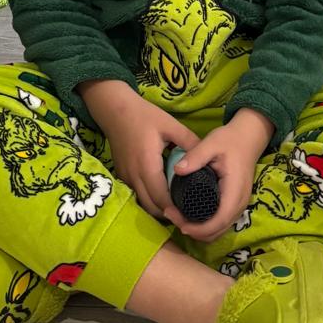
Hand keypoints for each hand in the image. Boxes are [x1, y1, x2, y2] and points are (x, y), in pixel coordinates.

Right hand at [83, 81, 197, 219]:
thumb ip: (189, 142)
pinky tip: (161, 193)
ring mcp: (125, 177)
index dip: (175, 208)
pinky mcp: (121, 175)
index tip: (191, 211)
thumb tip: (207, 158)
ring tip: (176, 205)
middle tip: (186, 211)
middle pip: (151, 206)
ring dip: (157, 207)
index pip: (161, 197)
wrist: (115, 110)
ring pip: (142, 203)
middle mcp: (134, 176)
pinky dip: (148, 198)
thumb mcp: (170, 125)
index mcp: (147, 165)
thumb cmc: (144, 116)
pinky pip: (136, 194)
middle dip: (168, 212)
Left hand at [168, 110, 273, 242]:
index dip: (199, 229)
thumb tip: (177, 170)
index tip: (179, 223)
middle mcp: (239, 203)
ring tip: (178, 216)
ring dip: (199, 231)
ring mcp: (238, 206)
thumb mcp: (212, 143)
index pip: (219, 220)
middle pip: (217, 230)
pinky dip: (205, 226)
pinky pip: (220, 224)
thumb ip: (196, 156)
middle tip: (172, 216)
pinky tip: (190, 216)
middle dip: (194, 231)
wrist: (248, 138)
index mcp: (234, 190)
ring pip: (219, 230)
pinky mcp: (234, 205)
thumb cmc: (230, 140)